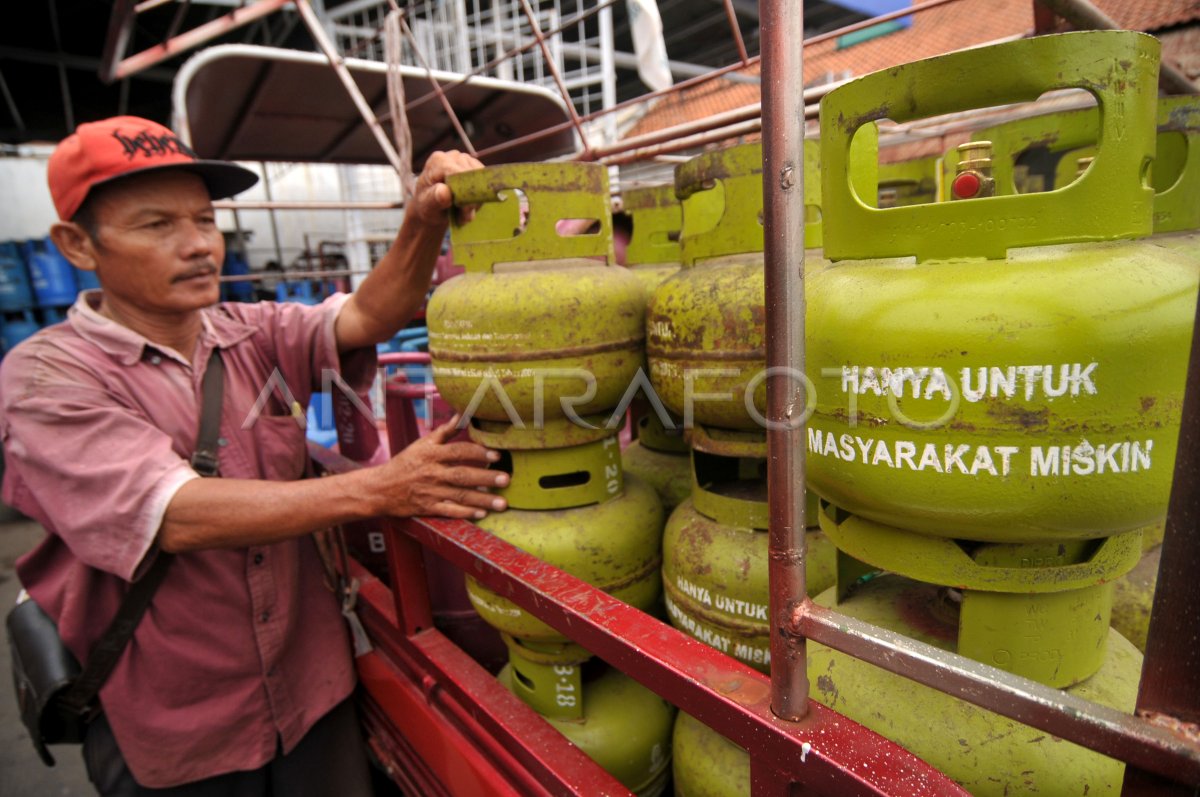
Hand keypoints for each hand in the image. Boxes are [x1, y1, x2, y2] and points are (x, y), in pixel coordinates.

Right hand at [374, 415, 508, 519]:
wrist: (380, 488)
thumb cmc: (406, 463)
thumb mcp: (422, 444)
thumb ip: (445, 431)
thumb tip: (462, 413)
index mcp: (431, 454)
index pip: (457, 452)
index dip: (477, 453)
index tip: (496, 455)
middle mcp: (432, 473)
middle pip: (462, 475)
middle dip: (485, 478)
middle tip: (506, 479)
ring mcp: (430, 492)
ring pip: (459, 496)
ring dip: (482, 499)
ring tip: (502, 503)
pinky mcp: (428, 508)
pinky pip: (449, 511)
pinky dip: (465, 513)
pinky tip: (482, 514)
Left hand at [409, 150, 484, 227]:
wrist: (432, 207)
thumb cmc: (427, 206)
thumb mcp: (427, 206)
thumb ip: (434, 199)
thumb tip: (444, 191)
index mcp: (438, 161)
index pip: (458, 172)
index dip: (465, 191)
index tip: (464, 210)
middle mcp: (453, 156)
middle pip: (472, 175)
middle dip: (471, 198)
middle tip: (464, 215)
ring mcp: (466, 160)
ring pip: (482, 179)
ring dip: (476, 199)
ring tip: (464, 212)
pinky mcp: (475, 167)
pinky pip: (486, 182)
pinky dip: (480, 197)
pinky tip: (469, 205)